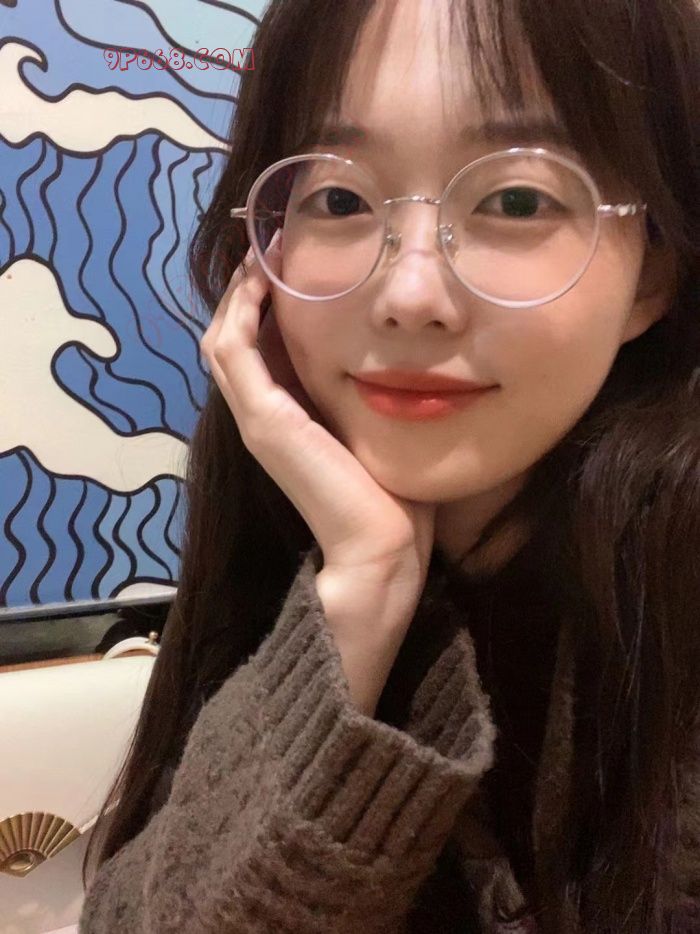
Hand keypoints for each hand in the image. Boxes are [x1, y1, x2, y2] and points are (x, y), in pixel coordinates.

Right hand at [199, 233, 436, 619]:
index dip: (264, 303)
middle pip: (233, 337)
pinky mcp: (263, 420)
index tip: (289, 260)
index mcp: (287, 417)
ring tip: (264, 250)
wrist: (381, 547)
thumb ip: (367, 393)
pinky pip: (234, 350)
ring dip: (240, 291)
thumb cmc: (392, 495)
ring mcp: (257, 418)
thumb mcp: (376, 428)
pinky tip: (263, 277)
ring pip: (224, 338)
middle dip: (248, 288)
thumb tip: (395, 353)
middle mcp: (263, 415)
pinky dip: (241, 310)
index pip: (259, 348)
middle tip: (271, 243)